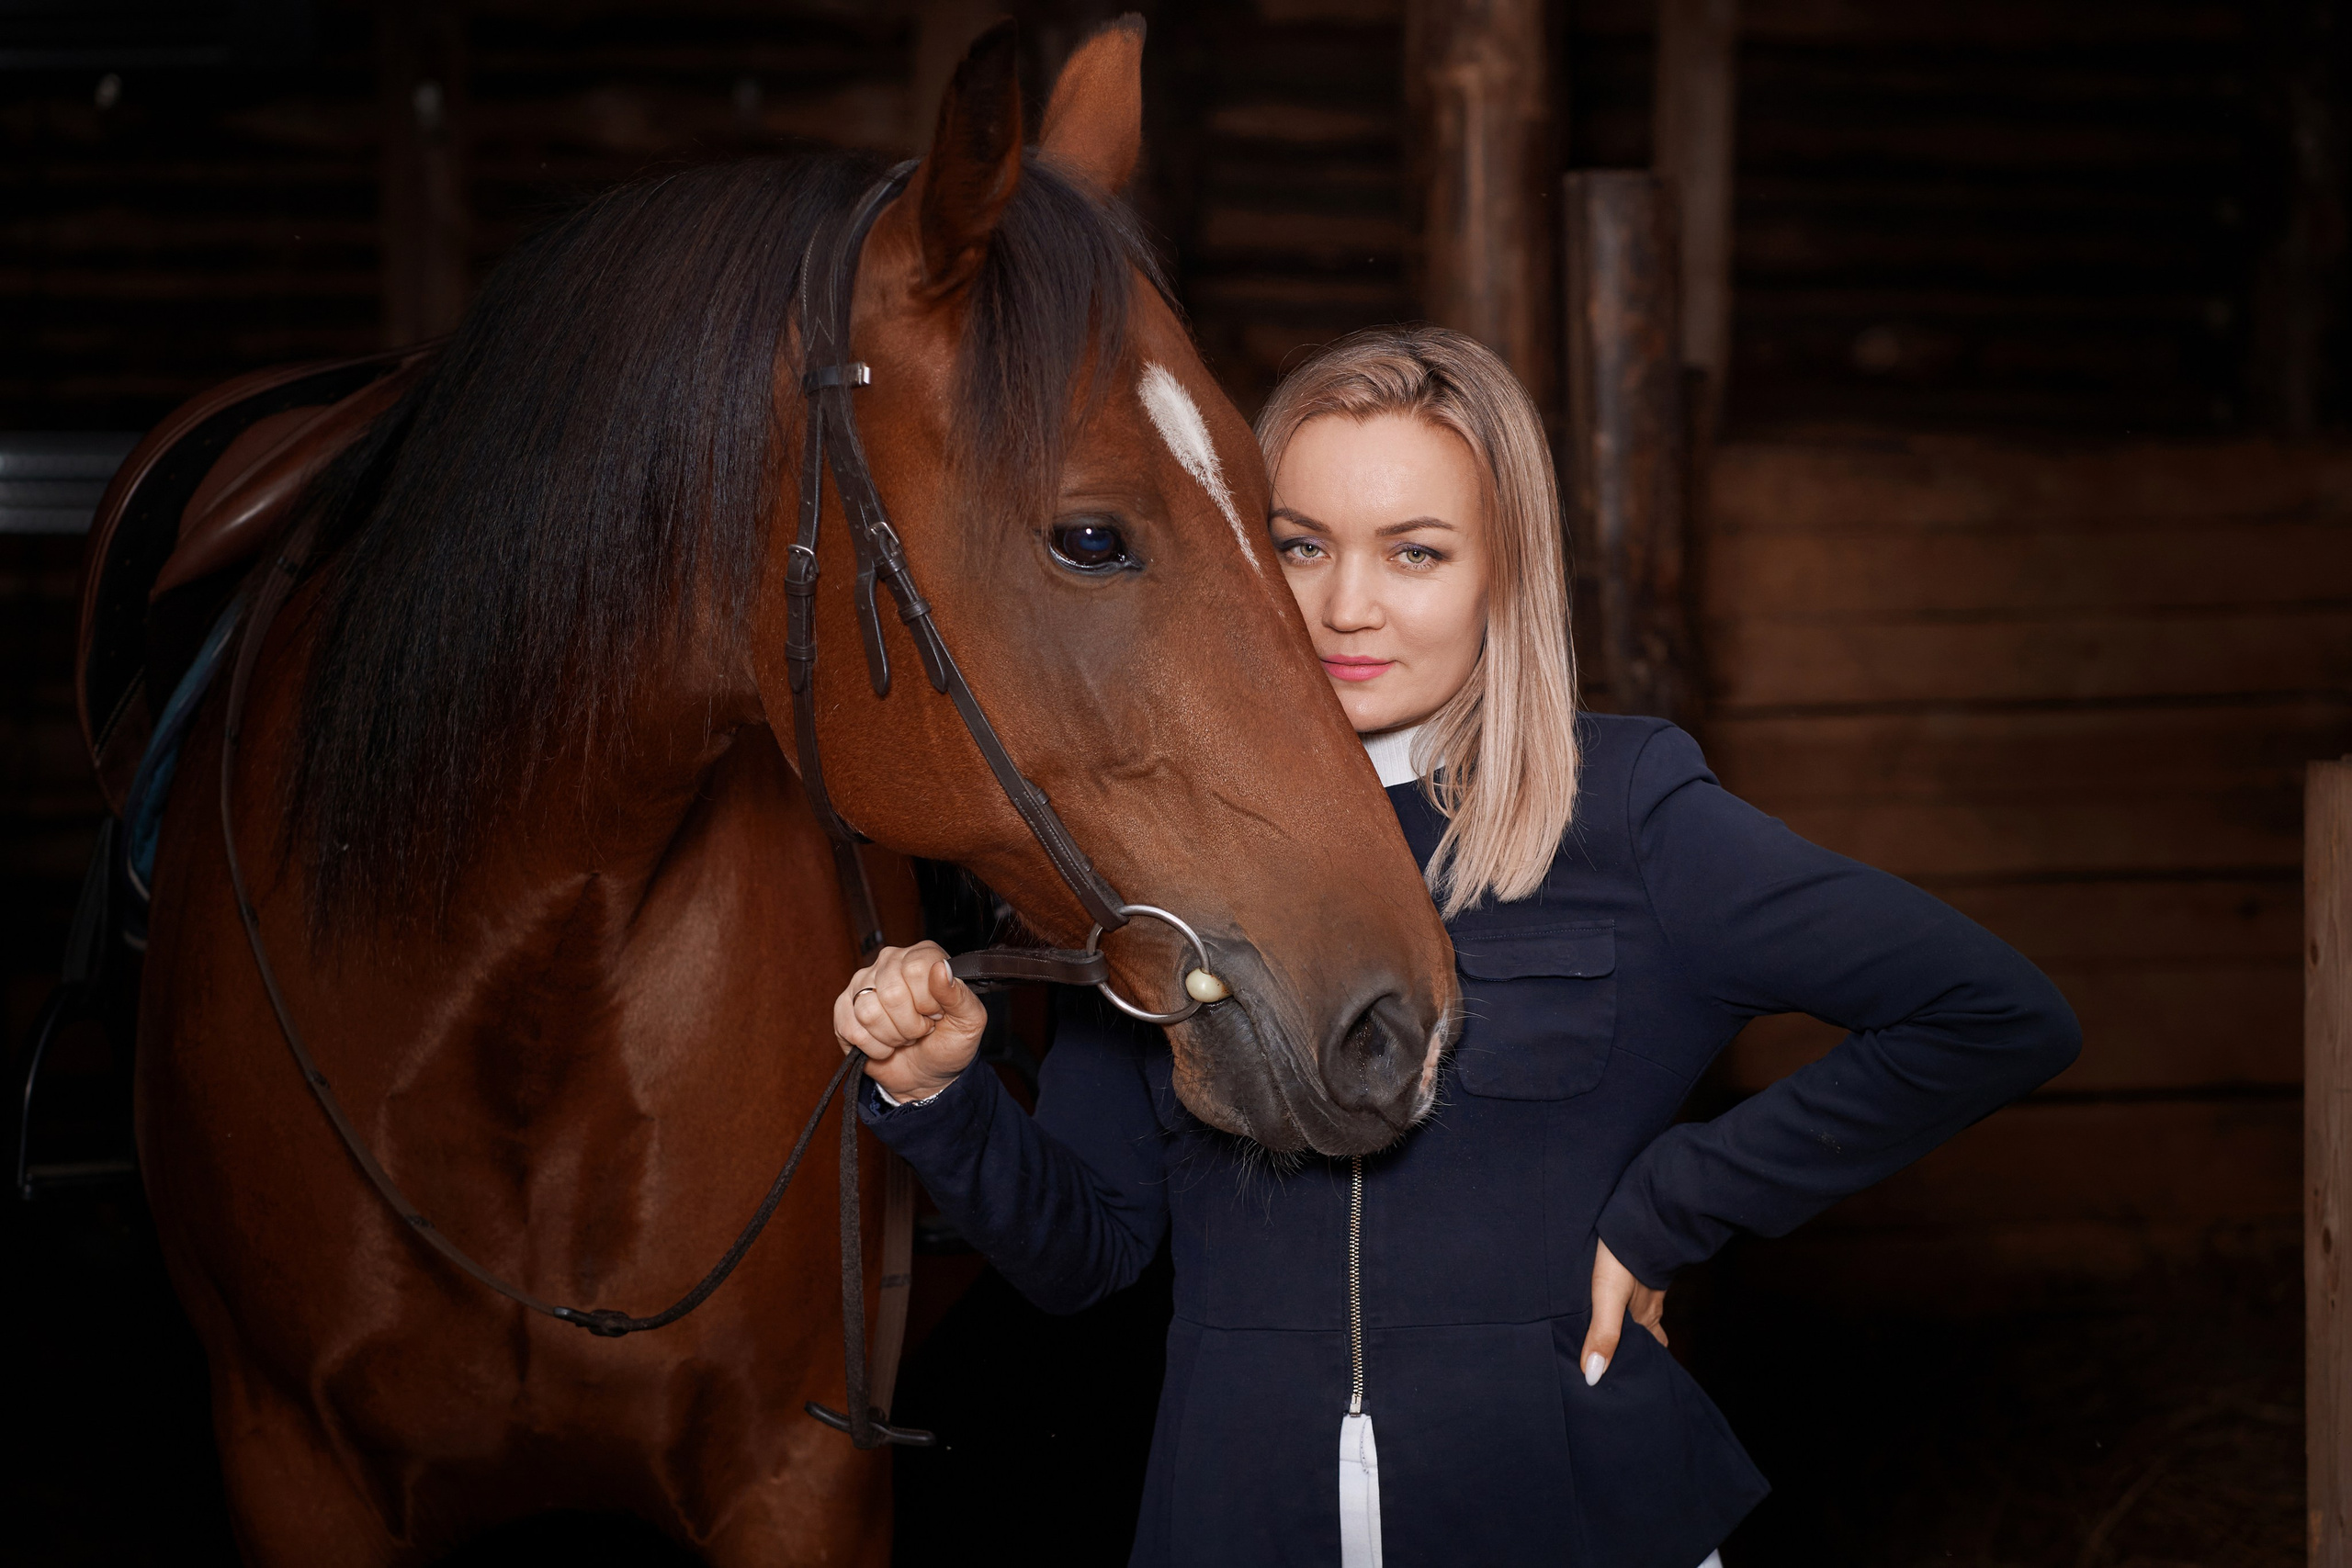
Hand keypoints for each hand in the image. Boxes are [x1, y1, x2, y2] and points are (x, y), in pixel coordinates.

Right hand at [832, 942, 988, 1104]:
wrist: (926, 1073)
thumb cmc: (949, 1043)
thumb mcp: (969, 1021)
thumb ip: (959, 994)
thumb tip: (941, 969)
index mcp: (924, 956)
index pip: (917, 969)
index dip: (928, 1001)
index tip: (936, 1014)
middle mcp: (891, 961)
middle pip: (891, 993)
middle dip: (910, 1024)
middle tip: (920, 1029)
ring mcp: (863, 982)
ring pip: (868, 1011)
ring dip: (892, 1037)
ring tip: (903, 1035)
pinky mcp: (844, 1006)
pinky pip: (851, 1028)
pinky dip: (874, 1047)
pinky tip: (886, 1043)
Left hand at [1579, 1236, 1666, 1385]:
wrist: (1640, 1212)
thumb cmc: (1624, 1257)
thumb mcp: (1608, 1298)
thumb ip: (1604, 1334)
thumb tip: (1593, 1375)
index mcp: (1646, 1317)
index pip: (1656, 1348)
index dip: (1650, 1362)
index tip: (1643, 1377)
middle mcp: (1648, 1303)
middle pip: (1649, 1331)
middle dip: (1640, 1345)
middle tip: (1622, 1359)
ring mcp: (1644, 1283)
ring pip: (1640, 1309)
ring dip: (1629, 1322)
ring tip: (1610, 1333)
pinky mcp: (1636, 1262)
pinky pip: (1634, 1287)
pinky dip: (1624, 1297)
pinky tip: (1608, 1294)